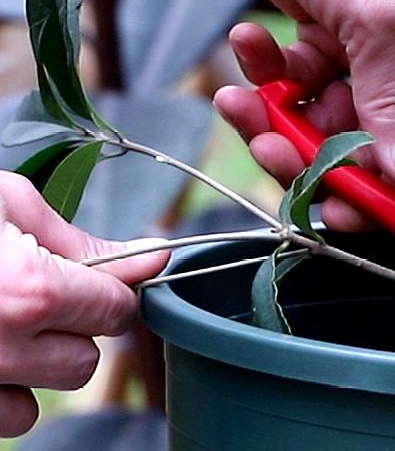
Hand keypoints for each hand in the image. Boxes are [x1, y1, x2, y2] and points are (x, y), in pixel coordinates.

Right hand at [0, 173, 167, 437]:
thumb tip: (149, 257)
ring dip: (34, 369)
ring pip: (42, 400)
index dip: (113, 293)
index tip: (103, 282)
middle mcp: (4, 347)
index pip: (117, 310)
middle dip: (72, 332)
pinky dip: (1, 394)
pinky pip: (3, 420)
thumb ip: (77, 240)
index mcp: (30, 290)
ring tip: (2, 324)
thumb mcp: (6, 204)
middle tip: (37, 298)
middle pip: (86, 362)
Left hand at [212, 0, 394, 205]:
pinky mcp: (336, 45)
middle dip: (327, 158)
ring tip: (246, 104)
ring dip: (285, 121)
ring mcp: (380, 55)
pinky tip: (252, 46)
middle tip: (277, 155)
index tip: (351, 210)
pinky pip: (305, 90)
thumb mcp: (383, 17)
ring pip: (334, 126)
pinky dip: (273, 79)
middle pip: (386, 149)